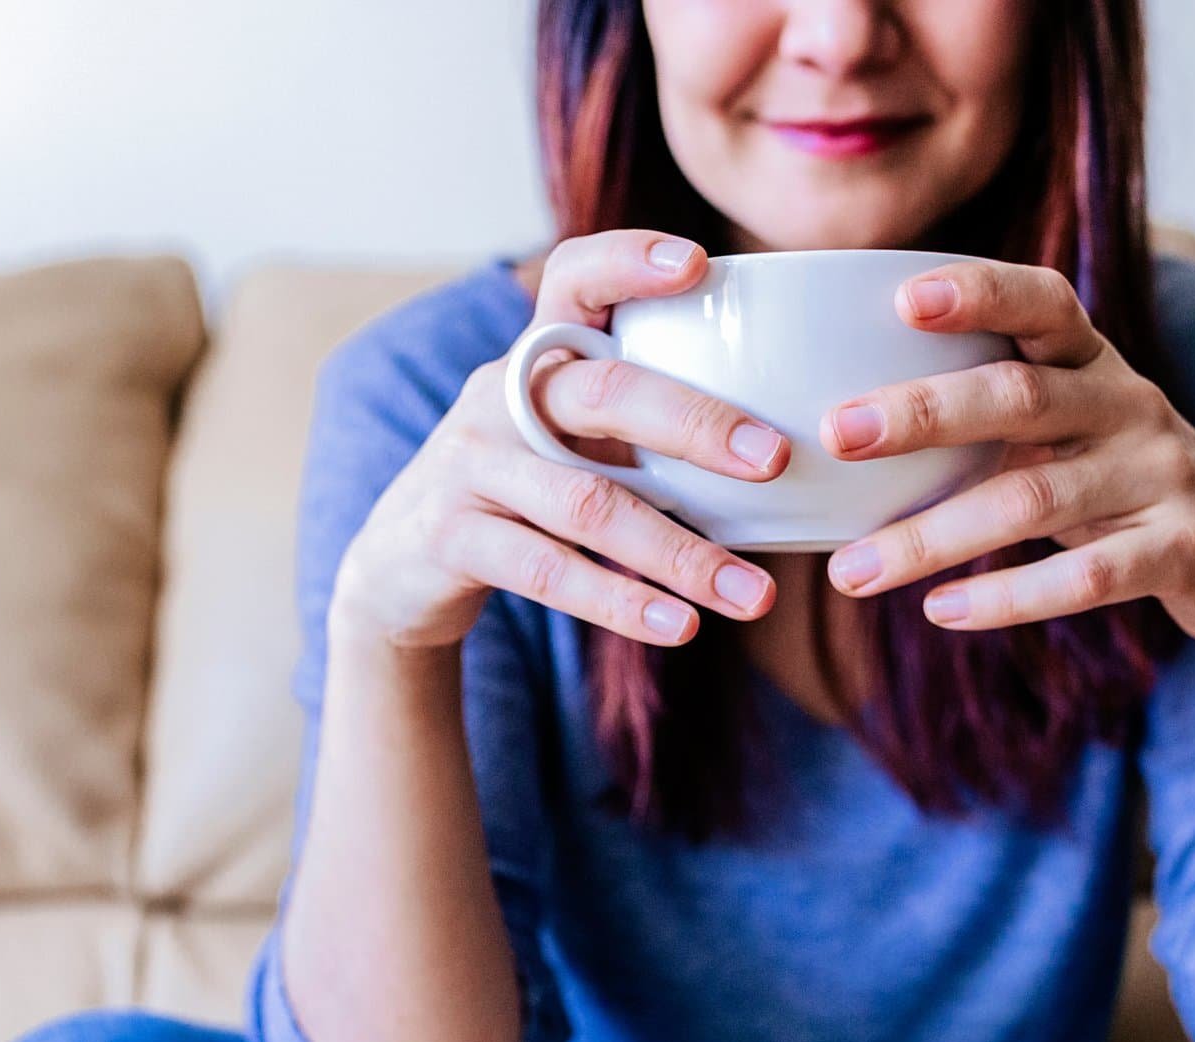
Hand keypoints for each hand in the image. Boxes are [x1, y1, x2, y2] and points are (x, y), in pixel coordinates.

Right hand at [330, 230, 788, 652]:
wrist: (402, 564)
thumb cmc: (526, 490)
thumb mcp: (571, 437)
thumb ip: (646, 423)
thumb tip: (792, 448)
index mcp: (540, 358)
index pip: (575, 277)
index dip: (629, 261)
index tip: (700, 262)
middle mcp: (500, 396)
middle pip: (603, 392)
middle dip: (695, 423)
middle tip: (774, 458)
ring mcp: (472, 464)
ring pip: (590, 503)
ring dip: (681, 554)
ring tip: (755, 596)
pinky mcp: (453, 536)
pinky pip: (549, 570)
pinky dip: (620, 602)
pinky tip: (679, 627)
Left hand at [818, 260, 1194, 643]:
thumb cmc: (1117, 482)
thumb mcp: (1071, 430)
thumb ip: (991, 413)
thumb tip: (843, 425)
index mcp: (1094, 363)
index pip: (1042, 303)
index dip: (979, 292)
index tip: (903, 298)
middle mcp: (1131, 405)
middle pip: (1018, 398)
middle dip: (923, 414)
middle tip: (836, 435)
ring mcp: (1161, 476)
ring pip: (1033, 501)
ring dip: (933, 538)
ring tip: (851, 574)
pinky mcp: (1181, 549)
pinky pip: (1085, 579)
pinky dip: (1007, 598)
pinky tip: (941, 612)